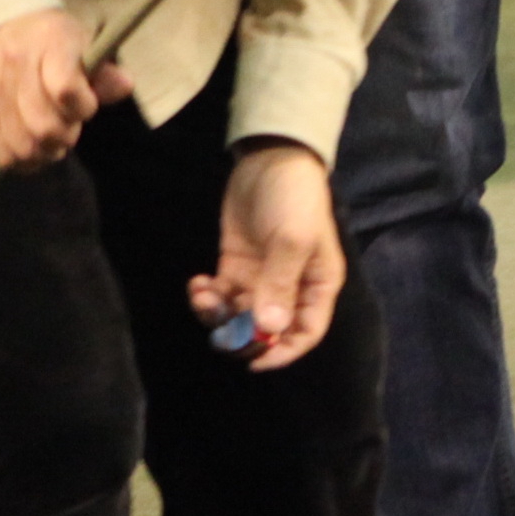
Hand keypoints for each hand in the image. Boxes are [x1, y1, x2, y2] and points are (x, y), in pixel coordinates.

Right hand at [0, 8, 132, 168]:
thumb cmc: (53, 39)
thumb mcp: (83, 43)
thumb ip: (104, 72)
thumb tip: (125, 86)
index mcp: (51, 42)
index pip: (66, 90)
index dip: (83, 108)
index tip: (87, 106)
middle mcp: (17, 62)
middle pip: (43, 126)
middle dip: (65, 136)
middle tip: (70, 129)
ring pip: (21, 144)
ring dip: (44, 152)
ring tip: (52, 141)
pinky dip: (21, 159)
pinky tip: (33, 149)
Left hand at [188, 144, 343, 371]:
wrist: (270, 157)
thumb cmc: (294, 197)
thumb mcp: (293, 238)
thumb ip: (280, 284)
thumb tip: (268, 329)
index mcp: (316, 285)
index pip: (304, 333)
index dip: (282, 352)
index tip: (254, 358)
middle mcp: (290, 288)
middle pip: (266, 331)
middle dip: (241, 333)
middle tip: (220, 324)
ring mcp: (261, 277)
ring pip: (238, 316)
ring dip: (217, 315)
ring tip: (204, 293)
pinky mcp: (236, 265)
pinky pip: (221, 296)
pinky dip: (206, 297)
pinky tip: (198, 282)